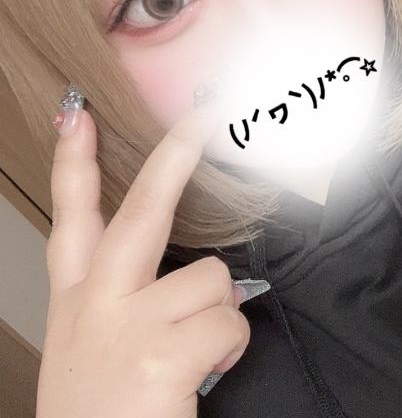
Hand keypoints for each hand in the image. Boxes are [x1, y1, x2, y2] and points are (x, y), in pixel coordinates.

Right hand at [37, 102, 248, 417]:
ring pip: (211, 278)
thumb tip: (202, 271)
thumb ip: (129, 298)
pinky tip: (203, 373)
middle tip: (202, 113)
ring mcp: (125, 325)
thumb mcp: (91, 346)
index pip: (71, 216)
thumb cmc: (101, 412)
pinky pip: (228, 320)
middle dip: (172, 157)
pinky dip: (229, 345)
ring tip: (195, 351)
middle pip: (139, 211)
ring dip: (218, 314)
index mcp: (79, 300)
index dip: (74, 161)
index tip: (79, 115)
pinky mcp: (158, 353)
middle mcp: (96, 303)